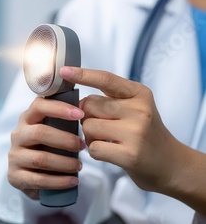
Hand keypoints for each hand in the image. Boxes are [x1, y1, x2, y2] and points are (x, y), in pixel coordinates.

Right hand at [7, 95, 84, 199]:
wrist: (27, 176)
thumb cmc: (44, 148)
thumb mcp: (50, 131)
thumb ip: (61, 123)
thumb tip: (87, 116)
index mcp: (26, 119)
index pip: (38, 106)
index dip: (59, 108)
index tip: (80, 114)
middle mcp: (17, 135)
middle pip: (39, 133)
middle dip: (65, 140)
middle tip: (82, 146)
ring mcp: (14, 156)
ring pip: (40, 159)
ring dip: (65, 163)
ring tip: (79, 166)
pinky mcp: (15, 176)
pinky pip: (39, 179)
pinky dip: (59, 181)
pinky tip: (73, 180)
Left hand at [59, 66, 183, 192]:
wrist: (170, 164)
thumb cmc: (143, 134)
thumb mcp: (135, 107)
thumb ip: (109, 100)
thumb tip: (75, 100)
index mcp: (139, 94)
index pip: (106, 79)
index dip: (83, 74)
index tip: (64, 71)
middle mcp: (140, 110)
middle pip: (89, 105)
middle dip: (87, 117)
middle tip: (103, 127)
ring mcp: (136, 132)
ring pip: (88, 126)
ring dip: (89, 136)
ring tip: (107, 140)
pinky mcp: (130, 154)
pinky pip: (93, 147)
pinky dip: (95, 151)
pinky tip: (110, 152)